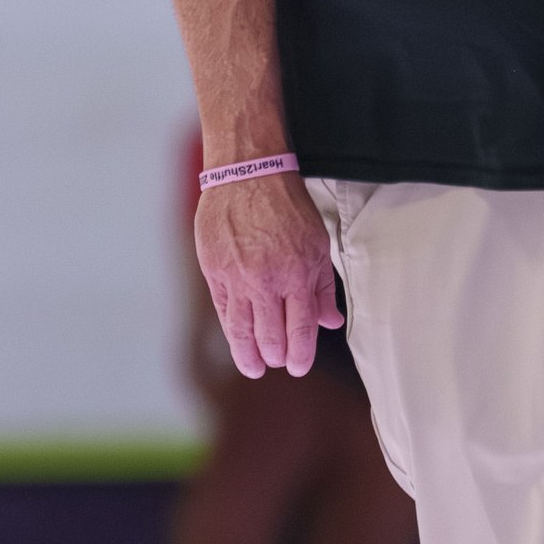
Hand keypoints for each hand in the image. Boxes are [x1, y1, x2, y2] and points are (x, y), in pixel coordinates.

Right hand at [193, 169, 342, 378]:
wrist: (248, 175)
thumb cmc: (287, 206)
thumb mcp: (318, 244)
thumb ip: (322, 287)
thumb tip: (330, 322)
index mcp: (297, 275)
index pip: (300, 331)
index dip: (300, 356)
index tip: (298, 367)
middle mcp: (266, 282)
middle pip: (270, 338)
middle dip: (276, 357)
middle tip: (278, 363)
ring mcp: (236, 279)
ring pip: (241, 331)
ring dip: (248, 355)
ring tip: (253, 367)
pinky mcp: (214, 271)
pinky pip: (223, 311)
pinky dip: (230, 330)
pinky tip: (236, 339)